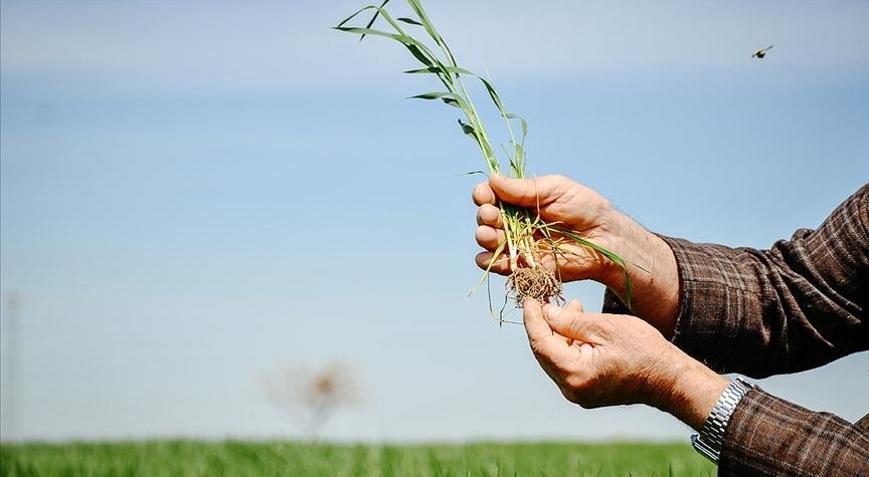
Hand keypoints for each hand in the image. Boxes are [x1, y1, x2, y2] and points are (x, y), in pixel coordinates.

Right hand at [473, 174, 620, 282]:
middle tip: (492, 215)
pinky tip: (491, 257)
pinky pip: (499, 266)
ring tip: (490, 234)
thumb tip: (492, 178)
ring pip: (488, 241)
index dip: (483, 194)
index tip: (485, 194)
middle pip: (486, 218)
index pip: (491, 195)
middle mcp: (514, 221)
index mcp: (519, 200)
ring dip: (484, 237)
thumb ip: (524, 188)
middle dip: (485, 216)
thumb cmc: (585, 208)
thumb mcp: (556, 189)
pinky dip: (489, 262)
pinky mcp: (524, 266)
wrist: (605, 238)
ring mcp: (518, 244)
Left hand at [522, 297, 727, 429]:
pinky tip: (578, 325)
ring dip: (559, 331)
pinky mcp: (585, 390)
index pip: (540, 342)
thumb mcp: (605, 327)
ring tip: (573, 306)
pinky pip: (567, 364)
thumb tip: (544, 312)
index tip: (529, 297)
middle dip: (544, 323)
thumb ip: (571, 321)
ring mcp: (577, 393)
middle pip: (544, 351)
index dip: (532, 317)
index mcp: (574, 374)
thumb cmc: (643, 350)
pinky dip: (569, 343)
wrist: (669, 379)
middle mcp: (570, 389)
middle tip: (549, 297)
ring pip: (555, 356)